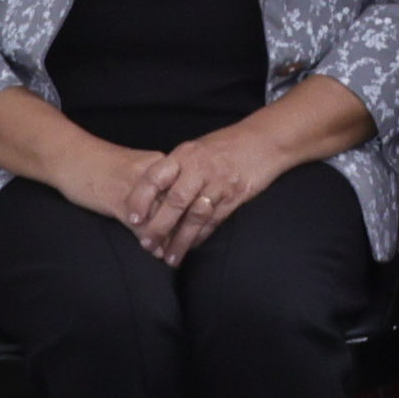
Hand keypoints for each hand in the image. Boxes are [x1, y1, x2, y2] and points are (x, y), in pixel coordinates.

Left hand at [108, 129, 271, 263]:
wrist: (265, 140)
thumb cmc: (227, 144)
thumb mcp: (197, 148)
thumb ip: (178, 168)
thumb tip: (154, 193)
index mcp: (185, 154)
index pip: (155, 177)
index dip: (141, 199)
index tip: (133, 219)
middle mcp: (199, 168)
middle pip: (174, 201)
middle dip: (158, 226)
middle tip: (146, 245)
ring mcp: (218, 182)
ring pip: (195, 216)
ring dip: (181, 240)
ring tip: (170, 257)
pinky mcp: (235, 196)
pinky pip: (214, 220)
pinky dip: (201, 236)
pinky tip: (192, 246)